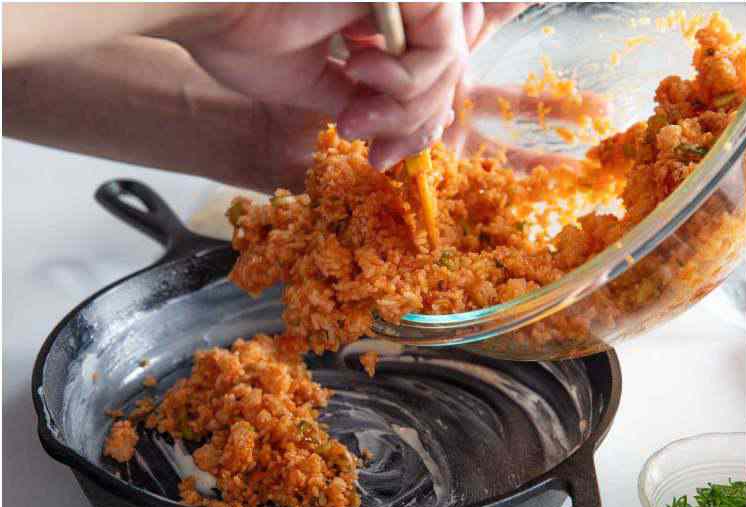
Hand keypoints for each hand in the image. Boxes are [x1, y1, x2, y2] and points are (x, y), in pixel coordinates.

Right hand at [175, 3, 489, 171]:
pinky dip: (410, 81)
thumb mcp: (320, 84)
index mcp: (374, 11)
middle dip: (417, 125)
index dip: (416, 122)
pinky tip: (360, 74)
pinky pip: (442, 45)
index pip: (427, 71)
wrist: (203, 6)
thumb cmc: (239, 34)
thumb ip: (371, 102)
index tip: (384, 157)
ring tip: (358, 115)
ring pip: (449, 60)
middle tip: (379, 154)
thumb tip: (417, 132)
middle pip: (446, 69)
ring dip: (409, 108)